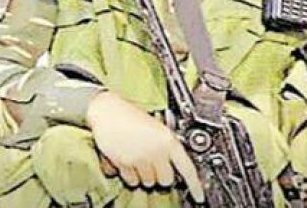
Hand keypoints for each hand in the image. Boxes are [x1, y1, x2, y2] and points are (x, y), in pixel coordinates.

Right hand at [87, 91, 204, 202]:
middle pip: (166, 180)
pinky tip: (128, 160)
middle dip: (161, 175)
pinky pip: (131, 181)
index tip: (199, 196)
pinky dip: (130, 175)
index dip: (195, 185)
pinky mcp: (124, 165)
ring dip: (144, 175)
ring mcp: (140, 159)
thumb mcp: (156, 125)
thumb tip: (174, 162)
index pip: (187, 168)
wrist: (108, 110)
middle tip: (154, 163)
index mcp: (168, 139)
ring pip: (148, 182)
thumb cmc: (130, 115)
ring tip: (138, 157)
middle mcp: (156, 150)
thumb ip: (166, 144)